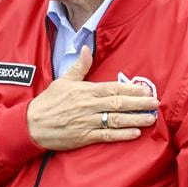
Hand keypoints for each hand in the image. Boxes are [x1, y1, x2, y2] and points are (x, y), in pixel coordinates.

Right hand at [25, 46, 157, 150]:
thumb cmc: (48, 102)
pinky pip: (106, 135)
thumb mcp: (63, 80)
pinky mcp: (84, 137)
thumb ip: (80, 66)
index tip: (145, 89)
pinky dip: (122, 135)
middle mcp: (88, 106)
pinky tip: (135, 133)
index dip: (130, 89)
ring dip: (135, 119)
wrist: (32, 125)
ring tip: (150, 118)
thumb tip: (88, 49)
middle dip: (139, 103)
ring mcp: (87, 122)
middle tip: (155, 103)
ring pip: (116, 119)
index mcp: (85, 91)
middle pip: (119, 103)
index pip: (113, 88)